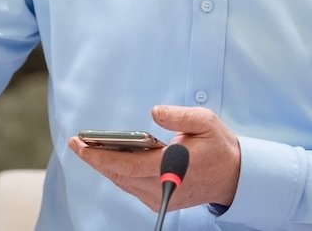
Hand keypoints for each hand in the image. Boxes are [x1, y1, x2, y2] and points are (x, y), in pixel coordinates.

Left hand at [68, 105, 240, 211]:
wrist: (234, 176)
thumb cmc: (219, 146)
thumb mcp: (204, 121)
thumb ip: (179, 115)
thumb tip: (154, 112)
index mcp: (171, 167)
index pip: (126, 165)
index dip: (100, 156)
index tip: (82, 144)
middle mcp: (163, 187)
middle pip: (119, 176)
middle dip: (95, 159)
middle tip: (76, 142)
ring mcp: (161, 197)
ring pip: (123, 183)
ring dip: (105, 166)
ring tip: (89, 147)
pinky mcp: (162, 200)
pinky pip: (132, 187)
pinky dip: (118, 172)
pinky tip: (110, 158)